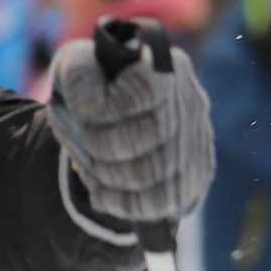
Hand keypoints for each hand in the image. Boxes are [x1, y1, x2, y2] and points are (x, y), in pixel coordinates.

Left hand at [47, 38, 215, 224]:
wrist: (108, 120)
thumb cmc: (91, 90)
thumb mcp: (73, 69)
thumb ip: (79, 75)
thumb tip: (92, 105)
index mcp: (163, 66)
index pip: (147, 90)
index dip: (110, 109)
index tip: (85, 114)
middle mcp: (189, 100)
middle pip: (155, 135)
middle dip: (108, 147)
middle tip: (90, 146)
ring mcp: (198, 138)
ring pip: (162, 174)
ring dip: (115, 179)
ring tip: (95, 172)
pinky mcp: (197, 172)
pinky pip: (169, 200)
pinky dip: (128, 204)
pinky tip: (105, 195)